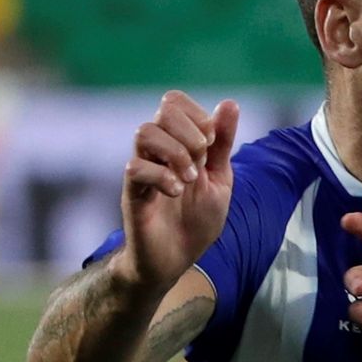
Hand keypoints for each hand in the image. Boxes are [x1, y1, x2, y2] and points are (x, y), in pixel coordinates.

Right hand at [120, 91, 238, 291]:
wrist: (176, 260)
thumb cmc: (197, 219)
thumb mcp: (219, 178)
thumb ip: (222, 143)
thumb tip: (229, 103)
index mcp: (176, 143)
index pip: (173, 101)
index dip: (195, 113)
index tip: (212, 141)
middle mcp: (156, 152)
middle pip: (161, 111)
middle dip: (189, 130)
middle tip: (202, 158)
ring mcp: (142, 171)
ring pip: (144, 132)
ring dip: (175, 151)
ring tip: (189, 178)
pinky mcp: (132, 195)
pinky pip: (134, 169)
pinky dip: (161, 176)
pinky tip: (176, 193)